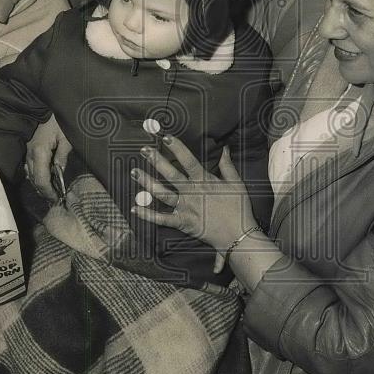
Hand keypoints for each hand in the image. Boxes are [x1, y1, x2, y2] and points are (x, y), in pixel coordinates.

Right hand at [25, 116, 71, 201]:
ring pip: (30, 173)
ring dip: (39, 184)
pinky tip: (44, 178)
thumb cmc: (60, 121)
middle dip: (43, 191)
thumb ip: (62, 157)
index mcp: (40, 152)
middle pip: (34, 179)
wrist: (51, 106)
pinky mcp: (29, 148)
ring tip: (50, 191)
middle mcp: (30, 153)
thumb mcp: (67, 139)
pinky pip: (29, 166)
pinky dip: (36, 175)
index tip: (56, 199)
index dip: (48, 191)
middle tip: (55, 199)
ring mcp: (28, 150)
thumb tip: (59, 173)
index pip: (41, 179)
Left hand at [130, 137, 256, 265]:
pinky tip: (134, 208)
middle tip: (143, 150)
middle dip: (155, 160)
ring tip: (134, 172)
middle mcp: (191, 193)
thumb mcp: (236, 183)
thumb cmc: (239, 209)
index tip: (165, 137)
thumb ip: (227, 165)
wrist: (238, 236)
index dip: (177, 148)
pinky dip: (147, 215)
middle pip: (170, 173)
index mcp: (204, 181)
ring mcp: (185, 208)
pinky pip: (161, 219)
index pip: (188, 160)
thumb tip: (224, 148)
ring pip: (161, 193)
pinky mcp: (182, 223)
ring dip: (146, 182)